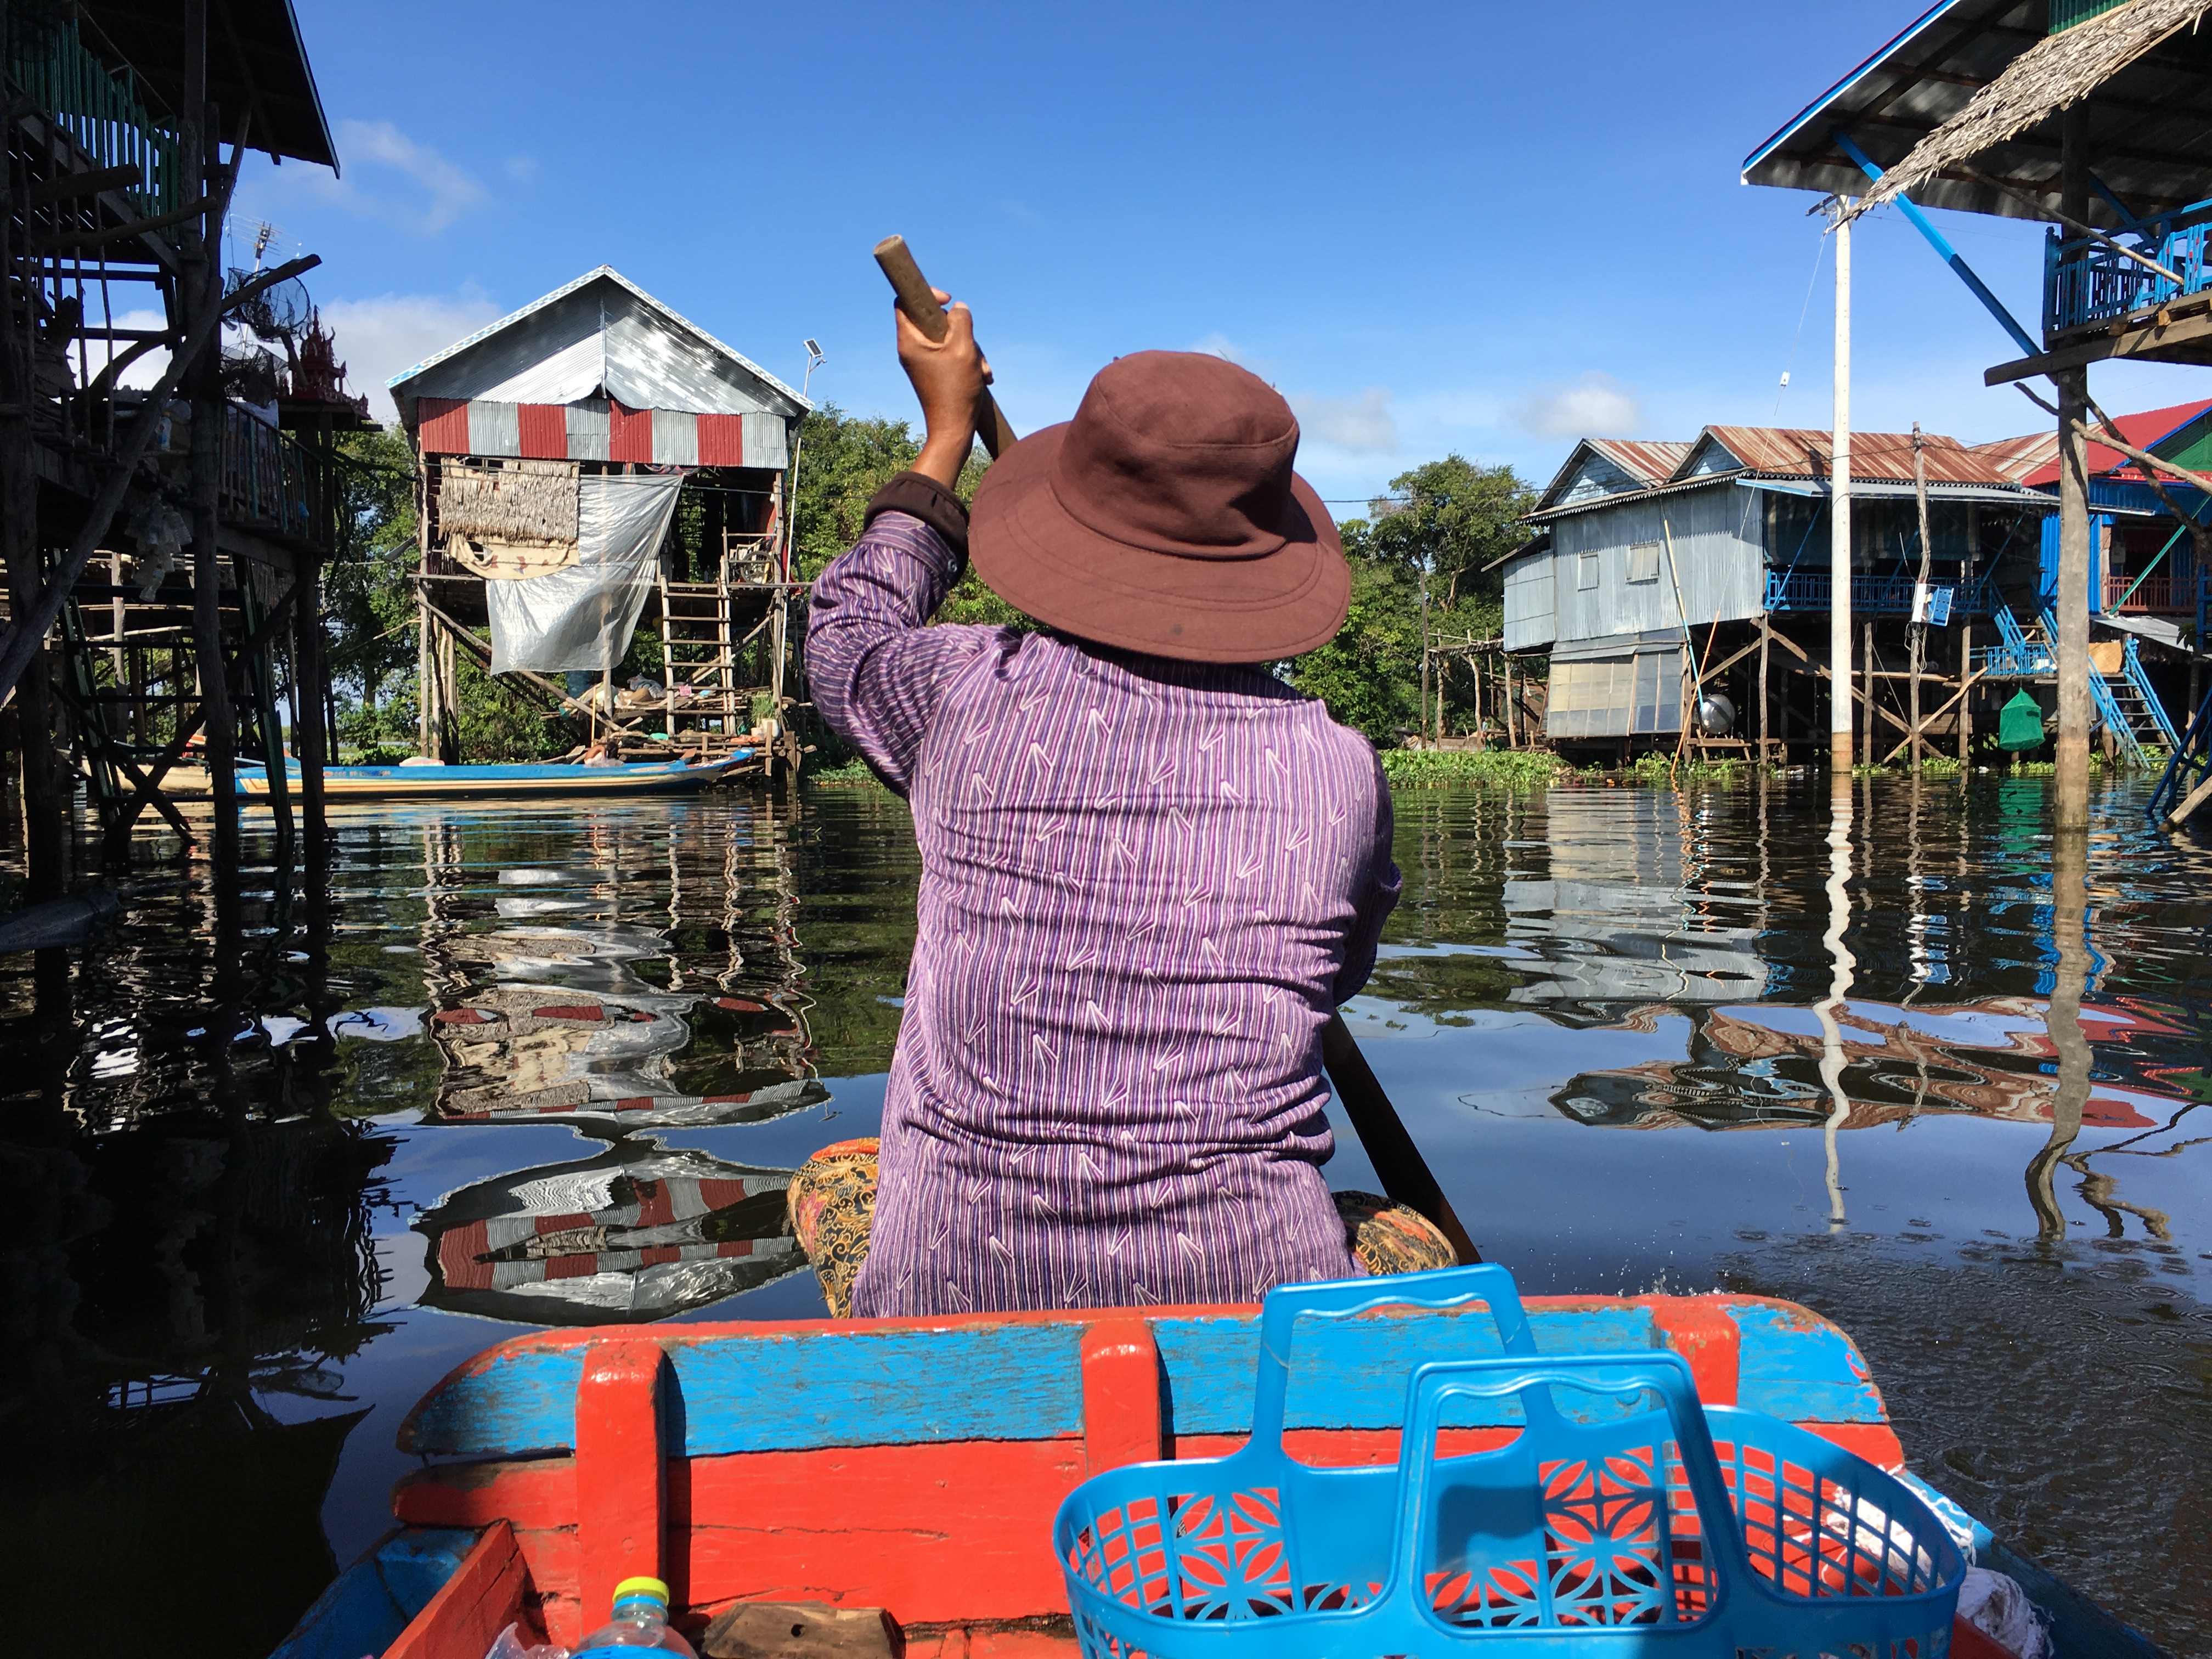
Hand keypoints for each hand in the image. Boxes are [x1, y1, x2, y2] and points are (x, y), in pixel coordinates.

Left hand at [896, 288, 991, 486]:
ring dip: (969, 350)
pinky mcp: (932, 372)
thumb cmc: (956, 391)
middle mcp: (911, 350)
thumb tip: (958, 308)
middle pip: (934, 321)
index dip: (927, 294)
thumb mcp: (964, 350)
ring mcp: (922, 362)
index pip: (905, 301)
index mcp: (910, 341)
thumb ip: (962, 322)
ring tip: (983, 370)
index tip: (947, 300)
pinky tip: (982, 376)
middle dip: (960, 331)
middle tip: (973, 347)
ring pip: (947, 340)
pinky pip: (950, 356)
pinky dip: (966, 362)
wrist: (953, 431)